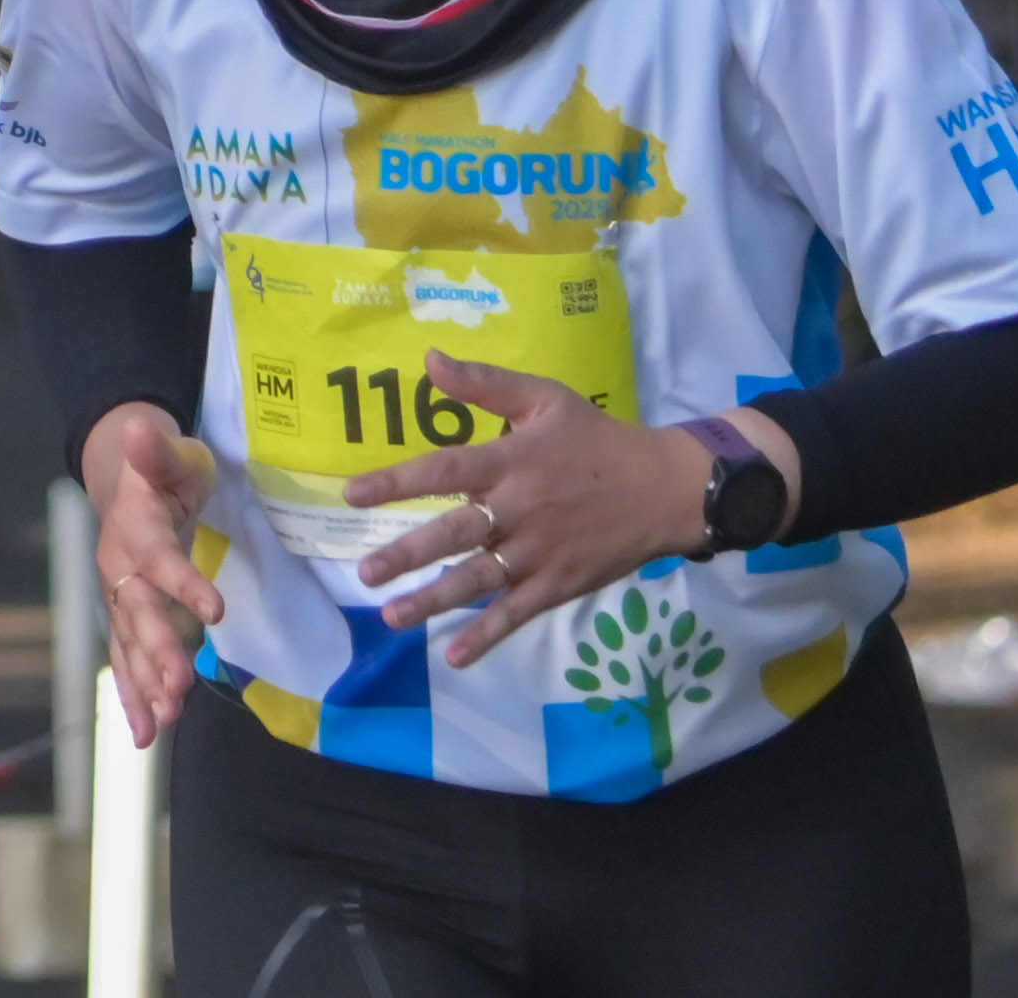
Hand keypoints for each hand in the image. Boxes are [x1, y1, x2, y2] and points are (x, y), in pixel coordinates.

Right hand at [75, 401, 227, 743]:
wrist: (127, 486)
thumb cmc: (161, 469)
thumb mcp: (168, 453)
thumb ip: (155, 448)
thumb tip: (138, 427)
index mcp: (134, 528)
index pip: (158, 559)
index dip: (183, 584)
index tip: (215, 609)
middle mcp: (118, 569)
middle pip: (137, 614)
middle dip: (157, 652)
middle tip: (180, 689)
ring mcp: (120, 599)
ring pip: (129, 646)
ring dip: (146, 684)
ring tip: (165, 722)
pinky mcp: (127, 620)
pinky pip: (126, 662)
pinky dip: (134, 698)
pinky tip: (147, 736)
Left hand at [348, 355, 723, 665]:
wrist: (665, 489)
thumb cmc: (596, 441)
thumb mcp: (545, 399)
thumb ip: (486, 385)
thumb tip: (429, 360)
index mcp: (511, 462)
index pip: (445, 470)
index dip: (397, 481)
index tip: (353, 495)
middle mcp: (520, 510)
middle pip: (456, 533)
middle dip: (408, 554)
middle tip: (365, 572)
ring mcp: (539, 553)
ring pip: (479, 580)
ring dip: (434, 601)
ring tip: (391, 616)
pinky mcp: (558, 585)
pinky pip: (517, 614)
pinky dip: (488, 636)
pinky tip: (455, 656)